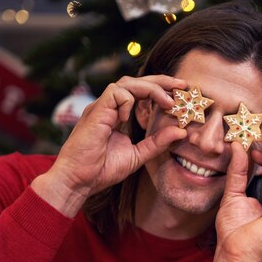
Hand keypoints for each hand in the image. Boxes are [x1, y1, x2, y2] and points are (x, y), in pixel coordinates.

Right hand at [33, 75, 186, 216]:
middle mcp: (109, 107)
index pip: (141, 92)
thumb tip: (181, 131)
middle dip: (162, 80)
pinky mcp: (95, 111)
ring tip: (168, 103)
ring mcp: (101, 108)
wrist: (79, 181)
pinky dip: (129, 101)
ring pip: (127, 83)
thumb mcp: (138, 155)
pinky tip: (129, 119)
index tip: (181, 93)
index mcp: (117, 115)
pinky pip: (116, 93)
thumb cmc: (102, 169)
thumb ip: (157, 143)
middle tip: (183, 85)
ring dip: (151, 89)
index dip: (161, 89)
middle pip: (136, 81)